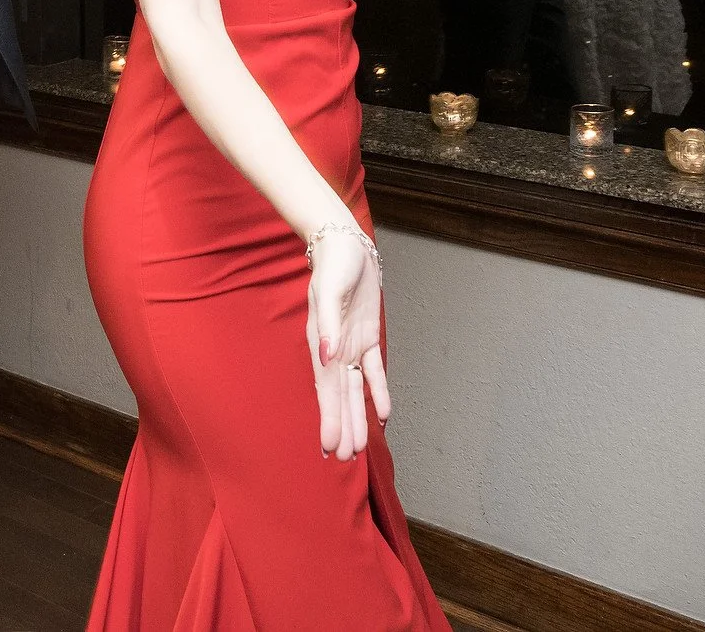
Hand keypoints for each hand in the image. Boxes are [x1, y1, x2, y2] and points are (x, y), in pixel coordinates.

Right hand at [305, 226, 390, 461]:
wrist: (346, 244)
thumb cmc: (335, 264)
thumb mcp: (330, 290)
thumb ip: (329, 325)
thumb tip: (327, 359)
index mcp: (322, 342)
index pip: (326, 389)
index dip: (329, 418)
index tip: (329, 447)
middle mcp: (334, 350)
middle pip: (339, 396)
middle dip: (341, 426)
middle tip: (342, 460)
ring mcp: (351, 345)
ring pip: (354, 390)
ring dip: (356, 417)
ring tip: (358, 447)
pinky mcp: (366, 338)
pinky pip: (373, 371)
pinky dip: (377, 392)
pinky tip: (382, 415)